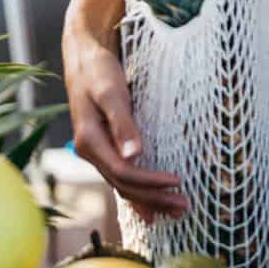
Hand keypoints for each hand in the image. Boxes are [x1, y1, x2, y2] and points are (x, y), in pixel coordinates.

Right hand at [63, 21, 186, 221]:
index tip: (178, 181)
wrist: (84, 56)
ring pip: (122, 184)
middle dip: (154, 198)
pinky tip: (150, 207)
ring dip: (149, 200)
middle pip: (123, 184)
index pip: (123, 171)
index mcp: (88, 140)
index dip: (150, 181)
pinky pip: (121, 177)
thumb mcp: (111, 92)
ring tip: (175, 211)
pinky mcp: (103, 148)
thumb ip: (123, 123)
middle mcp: (89, 151)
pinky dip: (137, 193)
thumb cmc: (98, 70)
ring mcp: (95, 152)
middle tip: (184, 206)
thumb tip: (134, 155)